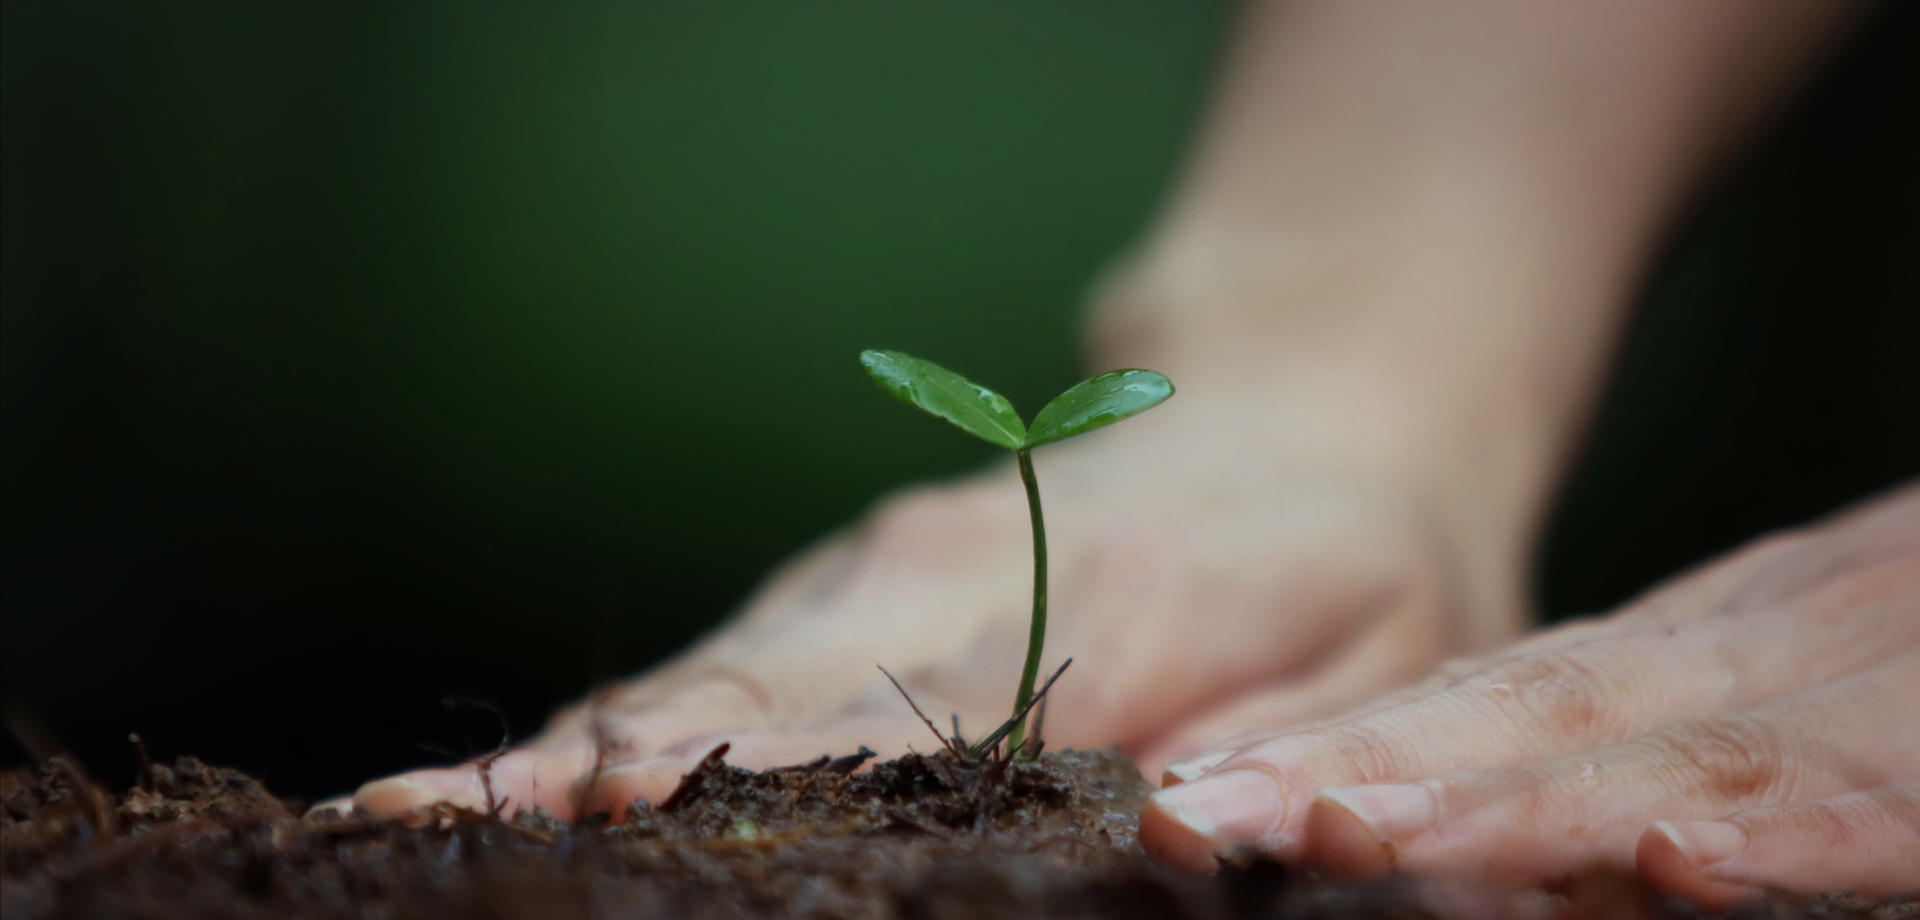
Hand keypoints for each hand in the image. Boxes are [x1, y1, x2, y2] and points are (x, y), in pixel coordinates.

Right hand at [341, 373, 1524, 823]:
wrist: (1311, 403)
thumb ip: (1266, 750)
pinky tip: (523, 793)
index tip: (605, 810)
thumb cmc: (1356, 561)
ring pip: (691, 686)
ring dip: (560, 763)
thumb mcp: (1371, 658)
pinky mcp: (856, 600)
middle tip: (421, 844)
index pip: (871, 709)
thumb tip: (1165, 843)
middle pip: (727, 695)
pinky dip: (607, 737)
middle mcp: (929, 588)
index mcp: (1065, 610)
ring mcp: (873, 589)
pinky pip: (713, 678)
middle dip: (579, 777)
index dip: (733, 767)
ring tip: (412, 830)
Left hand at [1141, 483, 1919, 907]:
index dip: (1341, 750)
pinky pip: (1877, 797)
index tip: (1193, 799)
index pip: (1490, 699)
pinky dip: (1786, 824)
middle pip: (1530, 715)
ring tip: (1341, 833)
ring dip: (1499, 802)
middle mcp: (1758, 651)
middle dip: (1354, 777)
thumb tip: (1547, 838)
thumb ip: (1653, 740)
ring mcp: (1872, 690)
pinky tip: (1679, 851)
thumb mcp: (1774, 680)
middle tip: (1190, 823)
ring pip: (1669, 746)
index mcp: (1701, 643)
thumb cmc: (1916, 658)